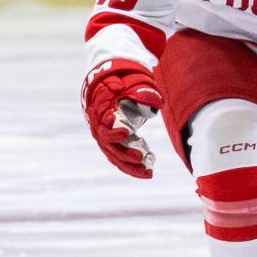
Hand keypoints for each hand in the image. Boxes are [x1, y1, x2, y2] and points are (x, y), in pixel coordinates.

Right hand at [82, 59, 162, 178]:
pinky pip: (120, 159)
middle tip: (140, 158)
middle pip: (110, 148)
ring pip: (116, 158)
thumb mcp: (129, 83)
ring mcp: (106, 139)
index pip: (104, 129)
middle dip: (125, 155)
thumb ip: (141, 92)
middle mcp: (101, 130)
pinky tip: (147, 172)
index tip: (126, 133)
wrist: (105, 88)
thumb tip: (156, 101)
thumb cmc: (119, 85)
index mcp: (101, 115)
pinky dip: (132, 167)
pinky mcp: (113, 145)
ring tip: (148, 173)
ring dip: (131, 167)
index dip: (113, 133)